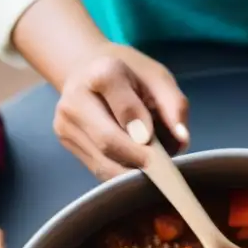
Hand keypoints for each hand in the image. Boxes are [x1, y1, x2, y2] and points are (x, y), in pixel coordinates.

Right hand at [54, 43, 188, 179]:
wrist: (88, 72)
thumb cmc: (130, 76)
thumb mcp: (158, 79)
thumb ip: (174, 105)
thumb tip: (182, 139)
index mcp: (101, 73)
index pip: (123, 107)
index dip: (142, 129)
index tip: (153, 137)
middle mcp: (75, 99)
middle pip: (108, 141)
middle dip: (139, 159)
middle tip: (161, 168)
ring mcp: (66, 123)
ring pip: (102, 162)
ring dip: (131, 172)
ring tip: (151, 169)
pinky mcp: (65, 142)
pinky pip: (97, 169)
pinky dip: (121, 175)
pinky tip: (134, 169)